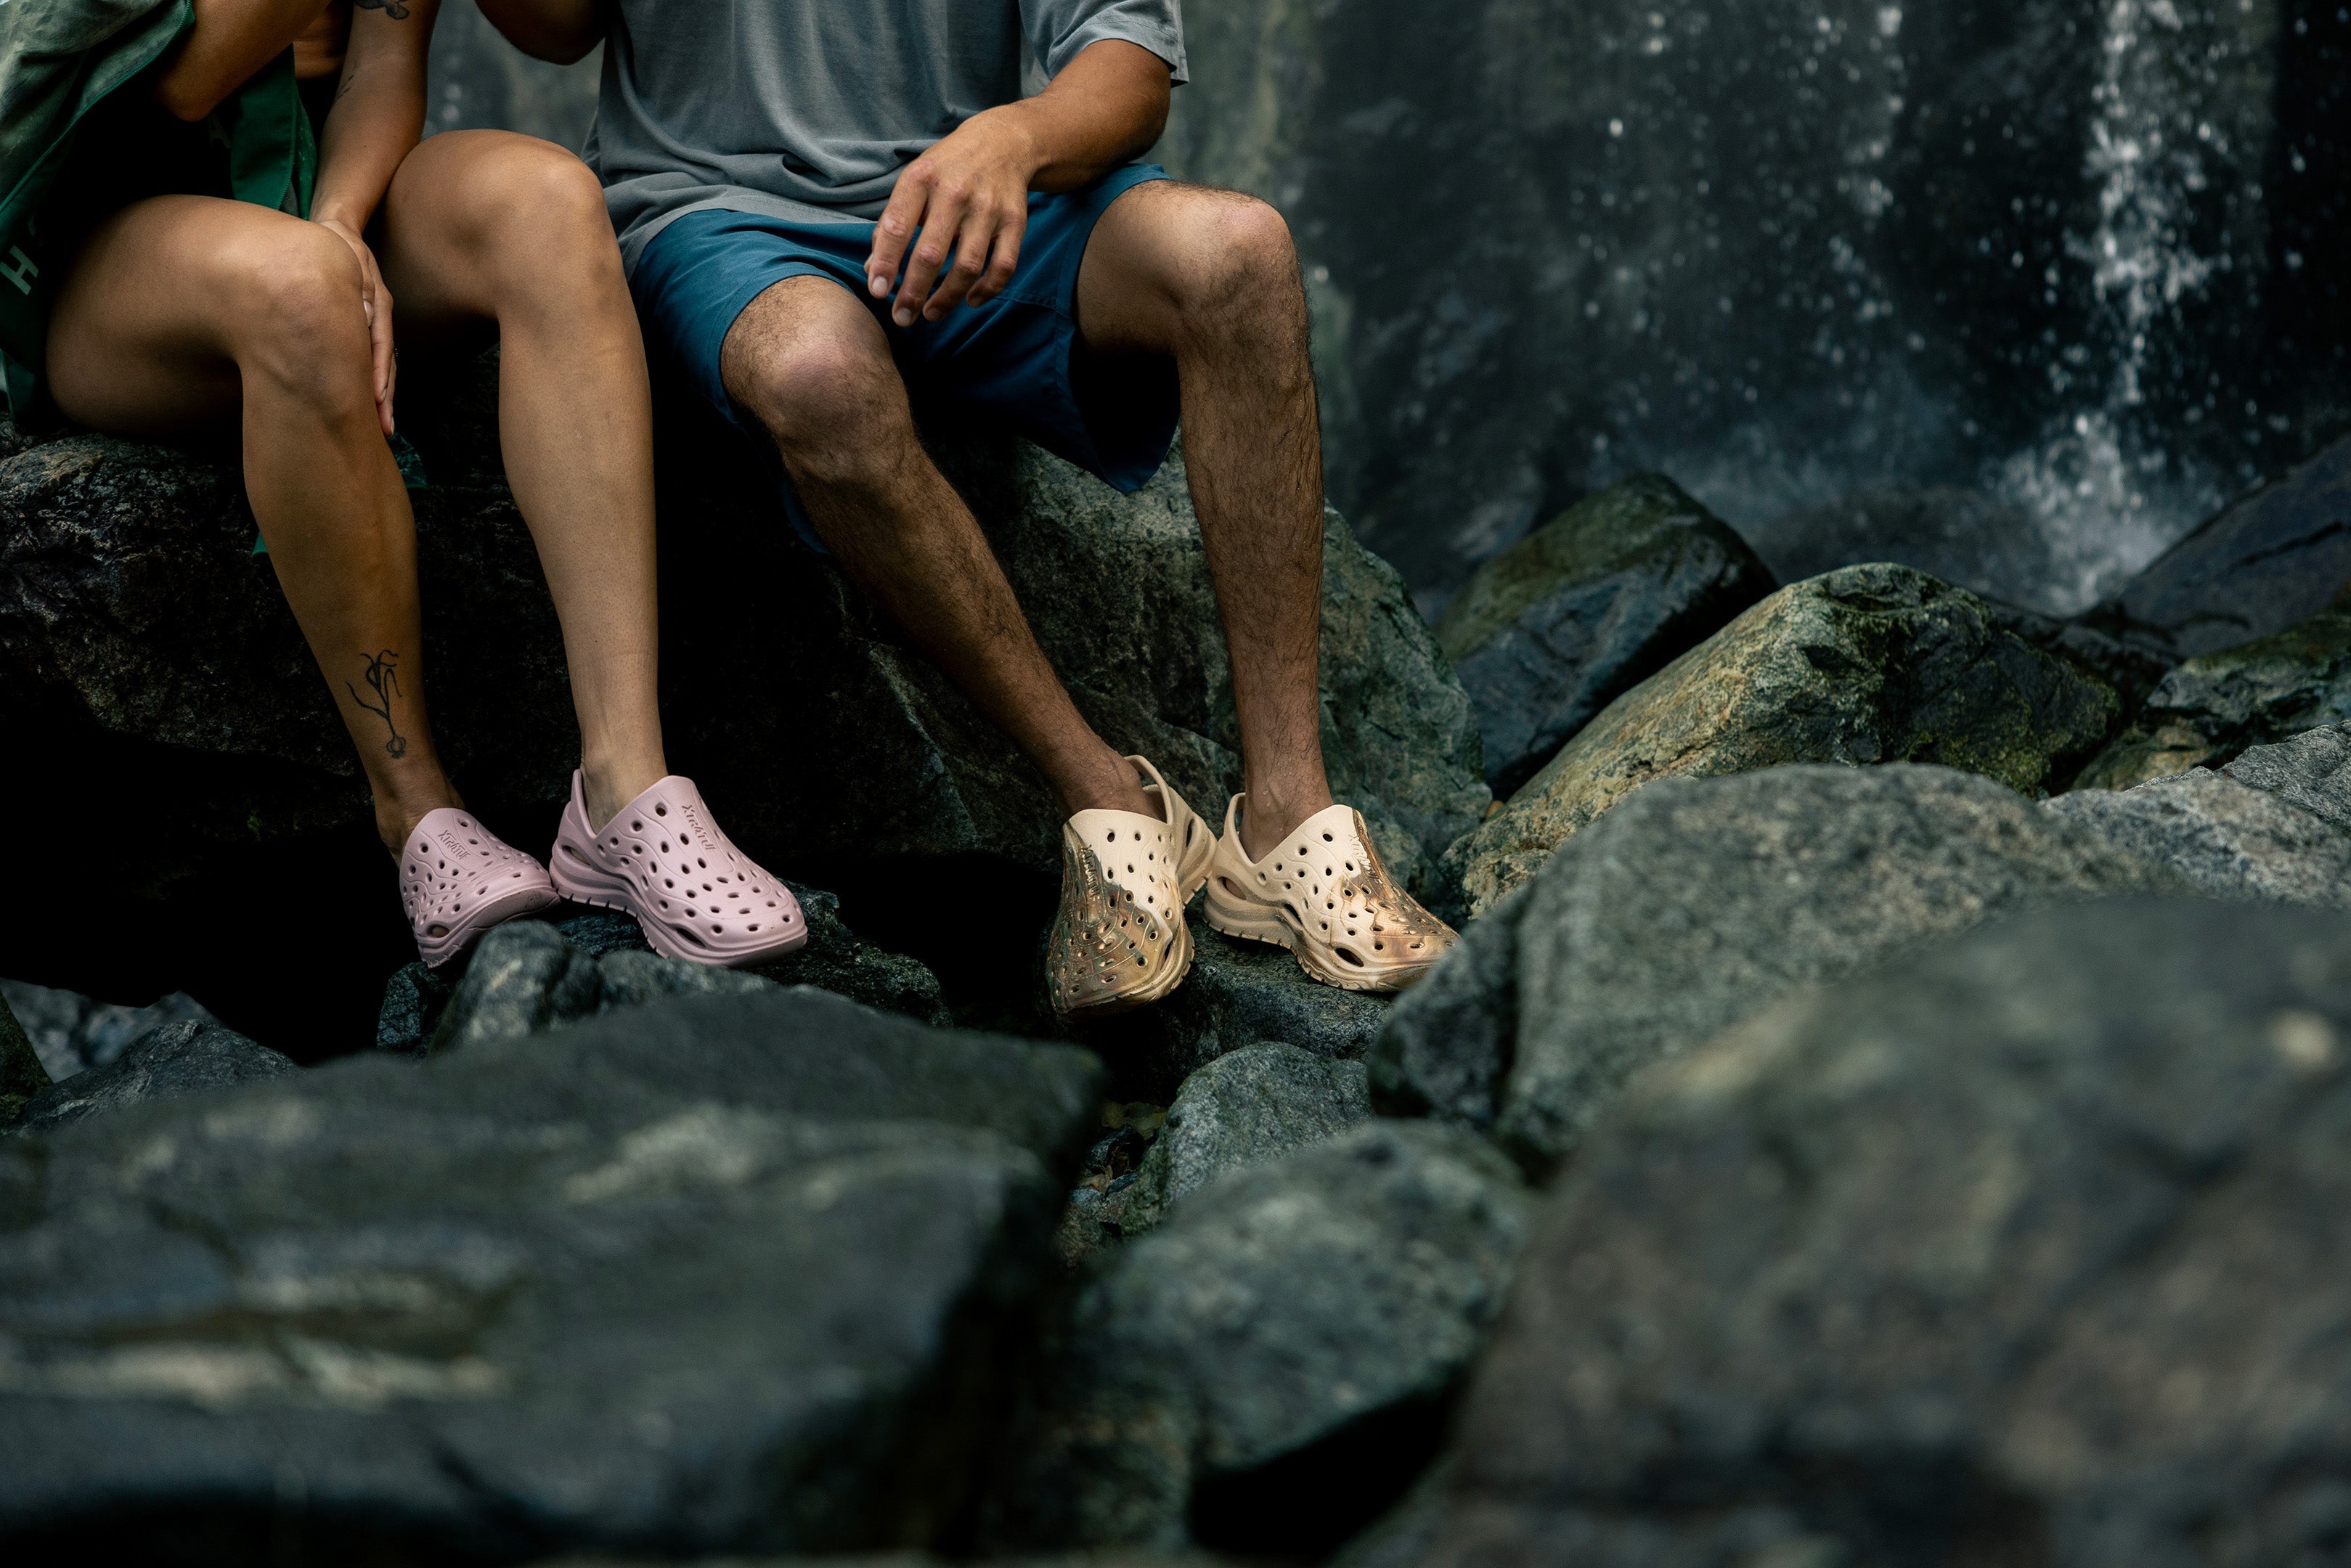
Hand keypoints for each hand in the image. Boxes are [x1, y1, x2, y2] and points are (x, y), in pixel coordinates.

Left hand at [315, 215, 397, 434]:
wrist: (337, 226)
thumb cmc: (339, 243)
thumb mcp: (350, 257)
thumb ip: (360, 287)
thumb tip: (365, 317)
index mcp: (379, 306)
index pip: (380, 347)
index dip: (379, 376)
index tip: (375, 403)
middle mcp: (379, 318)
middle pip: (386, 364)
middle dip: (385, 398)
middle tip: (385, 430)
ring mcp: (374, 323)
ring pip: (381, 365)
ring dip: (382, 395)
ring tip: (382, 425)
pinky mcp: (365, 324)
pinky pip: (371, 357)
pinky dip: (372, 379)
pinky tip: (371, 399)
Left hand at [864, 106, 1037, 326]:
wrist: (1003, 142)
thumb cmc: (947, 169)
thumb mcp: (913, 182)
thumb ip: (891, 224)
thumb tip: (873, 271)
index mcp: (921, 179)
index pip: (897, 227)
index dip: (885, 262)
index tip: (878, 292)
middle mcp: (955, 193)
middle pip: (931, 254)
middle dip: (913, 292)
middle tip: (902, 318)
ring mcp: (988, 208)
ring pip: (968, 266)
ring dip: (947, 298)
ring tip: (931, 314)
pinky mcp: (1015, 222)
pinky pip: (1003, 266)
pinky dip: (987, 290)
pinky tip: (970, 301)